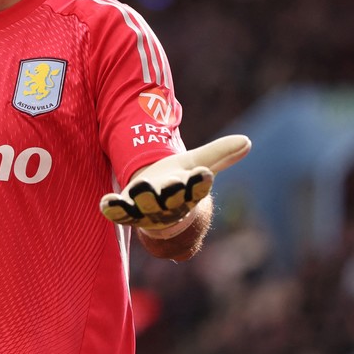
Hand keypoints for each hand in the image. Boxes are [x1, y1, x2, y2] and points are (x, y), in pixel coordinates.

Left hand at [99, 134, 250, 231]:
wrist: (158, 209)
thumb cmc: (179, 183)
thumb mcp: (197, 163)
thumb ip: (219, 153)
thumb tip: (247, 140)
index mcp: (189, 191)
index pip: (198, 187)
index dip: (200, 182)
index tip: (204, 175)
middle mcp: (170, 203)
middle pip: (174, 199)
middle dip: (173, 192)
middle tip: (174, 184)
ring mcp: (147, 209)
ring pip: (146, 206)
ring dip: (143, 199)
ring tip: (140, 188)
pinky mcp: (127, 210)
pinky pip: (120, 212)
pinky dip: (113, 209)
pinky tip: (105, 202)